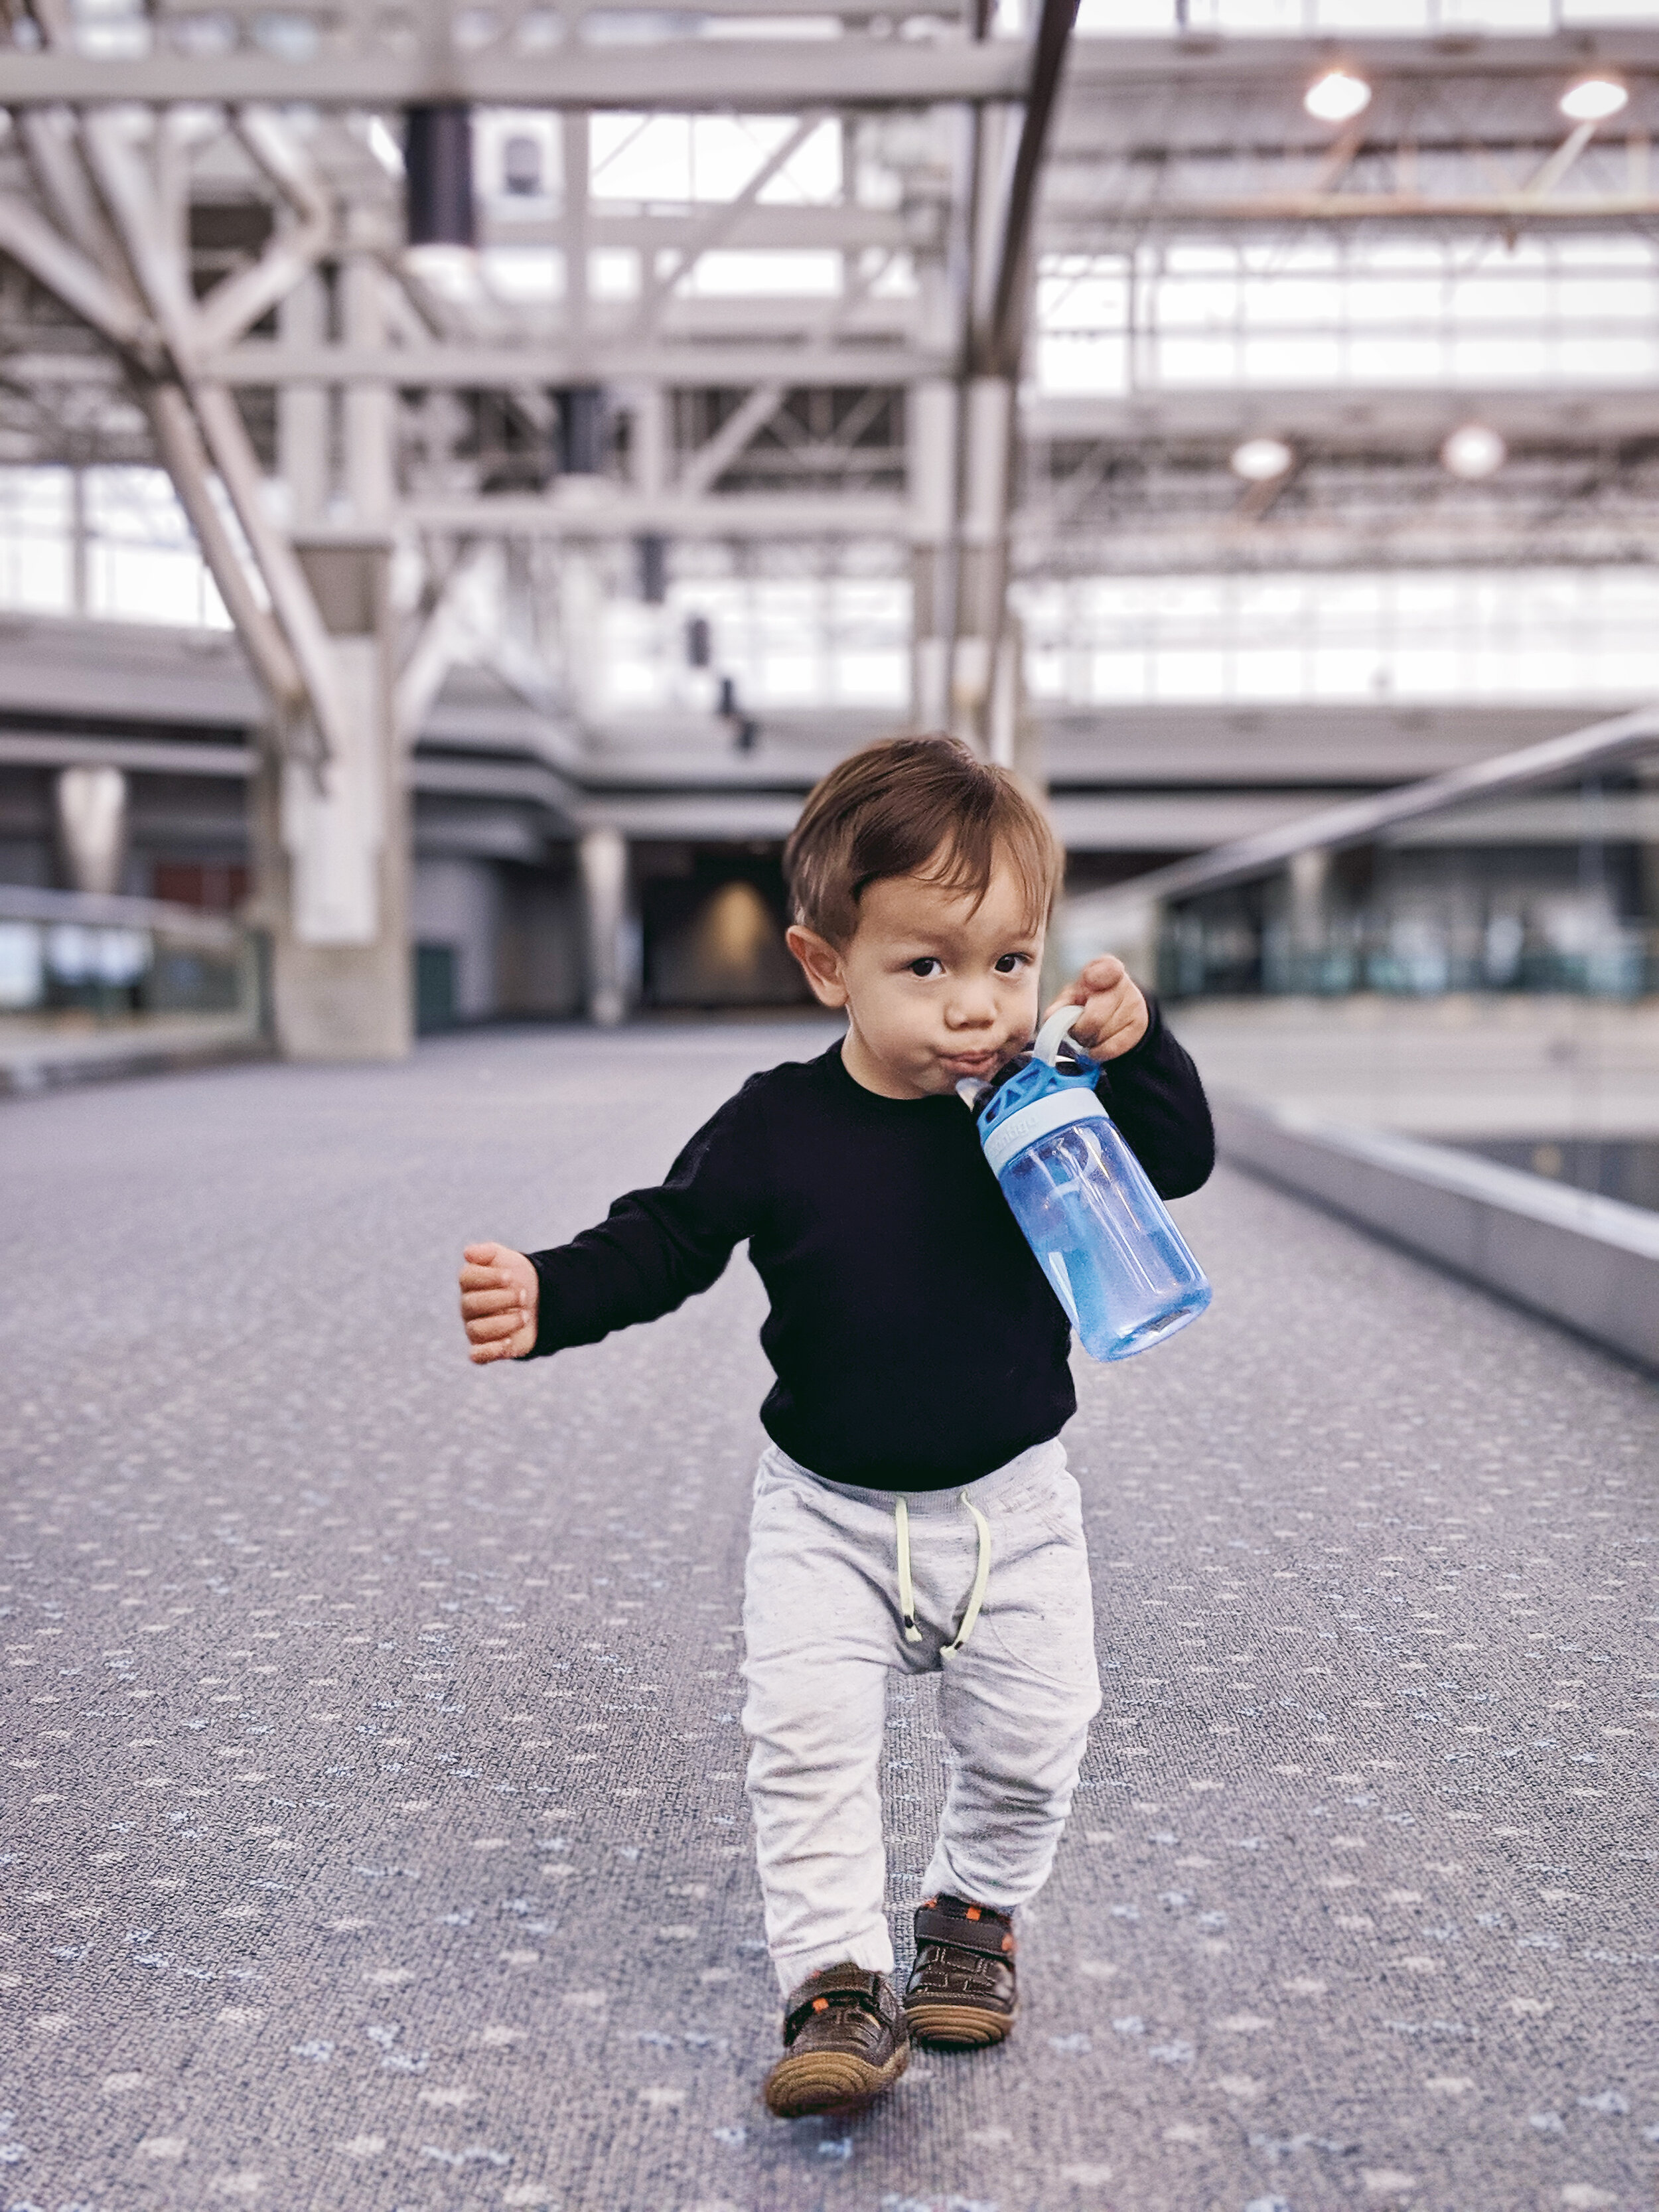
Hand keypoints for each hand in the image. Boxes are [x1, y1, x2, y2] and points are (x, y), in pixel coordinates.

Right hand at [459, 1242, 538, 1363]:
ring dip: (505, 1322)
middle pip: (472, 1304)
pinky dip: (490, 1350)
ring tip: (525, 1316)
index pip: (467, 1277)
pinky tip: (509, 1341)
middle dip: (502, 1298)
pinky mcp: (487, 1348)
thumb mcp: (507, 1259)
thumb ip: (487, 1253)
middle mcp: (469, 1306)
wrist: (540, 1301)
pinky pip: (477, 1356)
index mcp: (470, 1283)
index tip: (509, 1276)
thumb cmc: (518, 1278)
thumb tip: (468, 1253)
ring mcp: (476, 1328)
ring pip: (477, 1329)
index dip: (488, 1276)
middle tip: (523, 1295)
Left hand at [1045, 955, 1148, 1062]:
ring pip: (1101, 1035)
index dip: (1094, 977)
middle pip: (1095, 1017)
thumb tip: (1050, 1017)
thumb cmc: (1090, 1000)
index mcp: (1106, 969)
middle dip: (1079, 1029)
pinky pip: (1112, 1048)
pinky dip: (1098, 1052)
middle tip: (1077, 1029)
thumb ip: (1061, 1004)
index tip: (1089, 982)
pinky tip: (1096, 1046)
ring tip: (1089, 1034)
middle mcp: (1124, 985)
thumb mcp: (1073, 995)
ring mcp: (1134, 1005)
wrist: (1118, 1009)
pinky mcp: (1139, 1026)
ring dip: (1089, 1041)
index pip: (1106, 970)